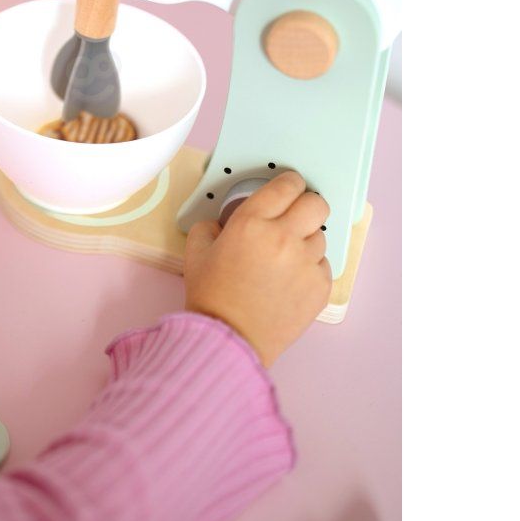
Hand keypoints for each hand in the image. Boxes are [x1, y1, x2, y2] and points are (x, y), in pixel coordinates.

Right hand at [183, 171, 330, 366]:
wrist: (228, 337)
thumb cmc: (211, 296)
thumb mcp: (196, 252)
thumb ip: (209, 226)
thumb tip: (223, 222)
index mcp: (251, 223)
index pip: (286, 186)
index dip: (290, 182)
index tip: (290, 186)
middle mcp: (283, 237)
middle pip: (316, 203)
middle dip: (307, 205)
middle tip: (295, 217)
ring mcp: (305, 263)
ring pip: (321, 235)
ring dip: (306, 240)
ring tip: (286, 258)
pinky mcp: (319, 286)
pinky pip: (323, 264)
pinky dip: (310, 267)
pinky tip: (290, 279)